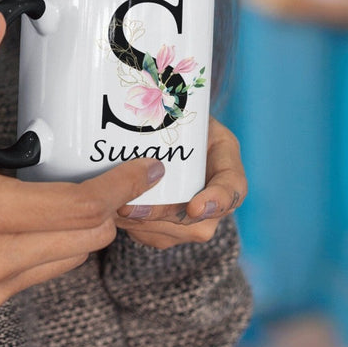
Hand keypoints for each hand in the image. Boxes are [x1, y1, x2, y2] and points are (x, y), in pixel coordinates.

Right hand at [0, 11, 164, 309]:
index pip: (78, 207)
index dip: (121, 185)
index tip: (147, 165)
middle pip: (89, 234)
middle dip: (109, 202)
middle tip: (121, 170)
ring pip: (75, 256)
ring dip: (85, 223)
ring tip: (80, 188)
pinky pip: (50, 271)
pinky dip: (59, 241)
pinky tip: (45, 212)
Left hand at [114, 117, 247, 248]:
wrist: (167, 133)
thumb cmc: (176, 117)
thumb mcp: (182, 110)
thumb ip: (172, 115)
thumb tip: (146, 112)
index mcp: (226, 162)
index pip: (234, 189)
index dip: (217, 201)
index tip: (195, 207)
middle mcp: (217, 197)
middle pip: (197, 223)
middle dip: (160, 215)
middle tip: (129, 207)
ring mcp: (197, 219)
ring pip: (172, 233)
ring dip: (141, 222)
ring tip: (114, 206)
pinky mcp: (173, 230)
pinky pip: (154, 236)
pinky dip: (133, 226)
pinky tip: (115, 211)